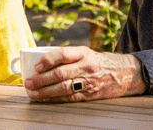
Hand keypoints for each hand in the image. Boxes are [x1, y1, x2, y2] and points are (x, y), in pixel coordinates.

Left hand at [23, 47, 147, 101]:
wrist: (124, 73)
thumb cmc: (97, 62)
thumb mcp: (85, 53)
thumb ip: (67, 56)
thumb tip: (40, 62)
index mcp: (83, 52)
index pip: (62, 54)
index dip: (47, 60)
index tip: (36, 66)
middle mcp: (86, 66)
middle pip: (60, 73)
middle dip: (41, 79)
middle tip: (28, 83)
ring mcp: (88, 82)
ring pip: (63, 87)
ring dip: (45, 91)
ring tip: (33, 92)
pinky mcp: (90, 95)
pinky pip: (69, 97)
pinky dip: (55, 99)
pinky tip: (45, 98)